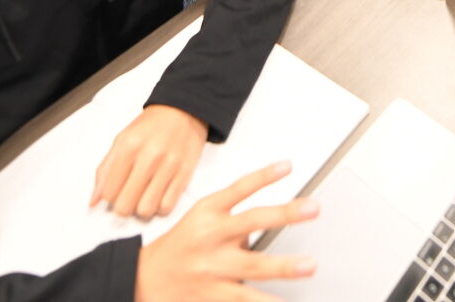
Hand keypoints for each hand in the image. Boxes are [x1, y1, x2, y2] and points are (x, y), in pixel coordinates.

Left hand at [92, 105, 207, 219]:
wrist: (183, 110)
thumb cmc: (149, 127)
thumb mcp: (122, 139)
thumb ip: (105, 170)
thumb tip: (94, 202)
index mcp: (129, 147)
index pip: (109, 192)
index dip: (110, 196)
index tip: (117, 188)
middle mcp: (149, 157)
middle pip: (125, 206)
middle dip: (124, 206)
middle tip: (129, 196)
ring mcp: (169, 166)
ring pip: (146, 210)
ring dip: (142, 208)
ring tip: (145, 196)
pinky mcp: (185, 172)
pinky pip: (167, 207)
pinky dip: (160, 206)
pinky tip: (160, 194)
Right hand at [135, 160, 318, 301]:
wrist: (141, 279)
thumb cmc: (178, 245)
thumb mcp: (199, 218)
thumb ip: (232, 217)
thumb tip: (268, 222)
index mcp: (207, 213)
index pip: (239, 189)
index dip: (264, 176)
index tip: (288, 166)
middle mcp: (211, 238)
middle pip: (252, 221)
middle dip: (285, 214)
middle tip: (313, 209)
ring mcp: (212, 269)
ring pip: (253, 267)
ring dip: (284, 266)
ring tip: (309, 265)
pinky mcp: (212, 296)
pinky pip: (243, 300)